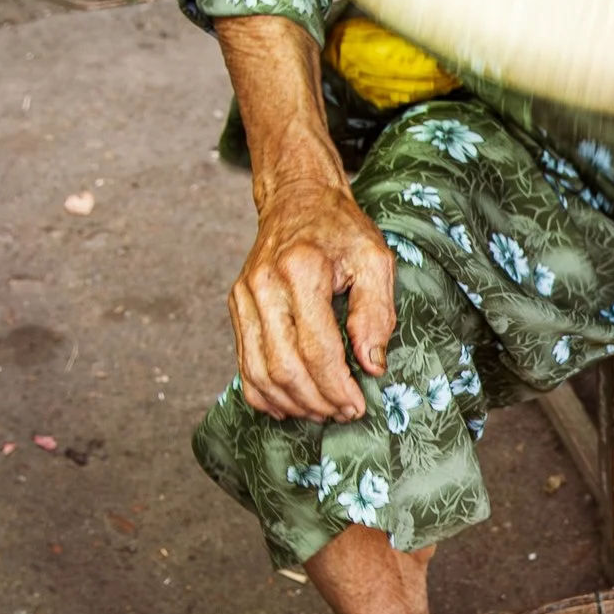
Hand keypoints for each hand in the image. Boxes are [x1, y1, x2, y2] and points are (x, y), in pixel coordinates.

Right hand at [230, 167, 395, 419]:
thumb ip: (376, 313)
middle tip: (344, 413)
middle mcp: (263, 286)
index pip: (316, 348)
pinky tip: (290, 405)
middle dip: (317, 400)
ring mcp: (244, 298)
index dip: (337, 386)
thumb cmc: (341, 230)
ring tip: (323, 412)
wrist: (297, 200)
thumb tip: (371, 365)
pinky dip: (263, 393)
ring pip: (258, 372)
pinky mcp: (236, 308)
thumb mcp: (376, 260)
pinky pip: (243, 364)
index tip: (358, 405)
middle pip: (284, 366)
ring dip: (292, 402)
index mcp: (300, 272)